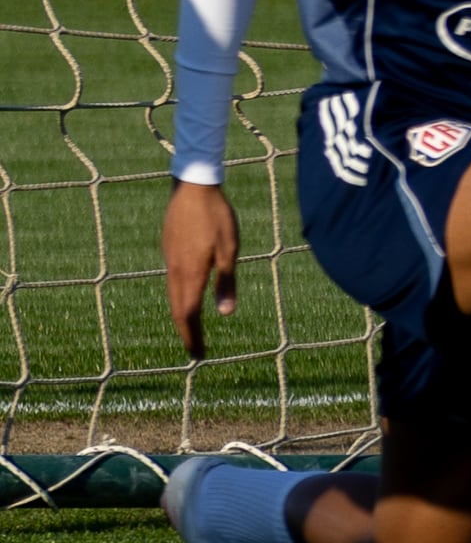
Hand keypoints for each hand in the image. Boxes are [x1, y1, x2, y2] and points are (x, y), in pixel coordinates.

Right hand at [163, 180, 238, 357]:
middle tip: (195, 351)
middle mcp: (174, 271)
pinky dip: (179, 298)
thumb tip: (226, 314)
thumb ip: (227, 282)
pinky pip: (171, 282)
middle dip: (186, 332)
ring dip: (181, 316)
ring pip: (172, 296)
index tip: (199, 355)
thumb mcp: (230, 250)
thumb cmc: (217, 217)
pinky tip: (185, 299)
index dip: (193, 336)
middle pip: (178, 309)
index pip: (188, 314)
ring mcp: (169, 260)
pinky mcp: (169, 250)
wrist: (193, 187)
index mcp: (189, 274)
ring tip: (191, 330)